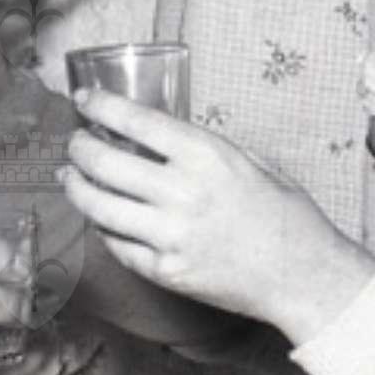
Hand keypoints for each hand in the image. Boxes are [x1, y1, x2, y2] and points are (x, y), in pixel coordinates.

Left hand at [60, 92, 374, 345]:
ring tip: (70, 177)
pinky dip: (103, 228)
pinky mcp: (166, 272)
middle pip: (105, 164)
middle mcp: (183, 194)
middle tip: (74, 142)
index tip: (85, 98)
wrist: (304, 276)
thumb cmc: (288, 217)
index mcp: (208, 157)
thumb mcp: (255, 162)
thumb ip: (207, 149)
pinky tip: (99, 216)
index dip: (102, 106)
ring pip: (99, 208)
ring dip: (77, 188)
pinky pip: (118, 246)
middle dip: (80, 148)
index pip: (137, 122)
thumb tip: (164, 137)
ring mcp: (171, 237)